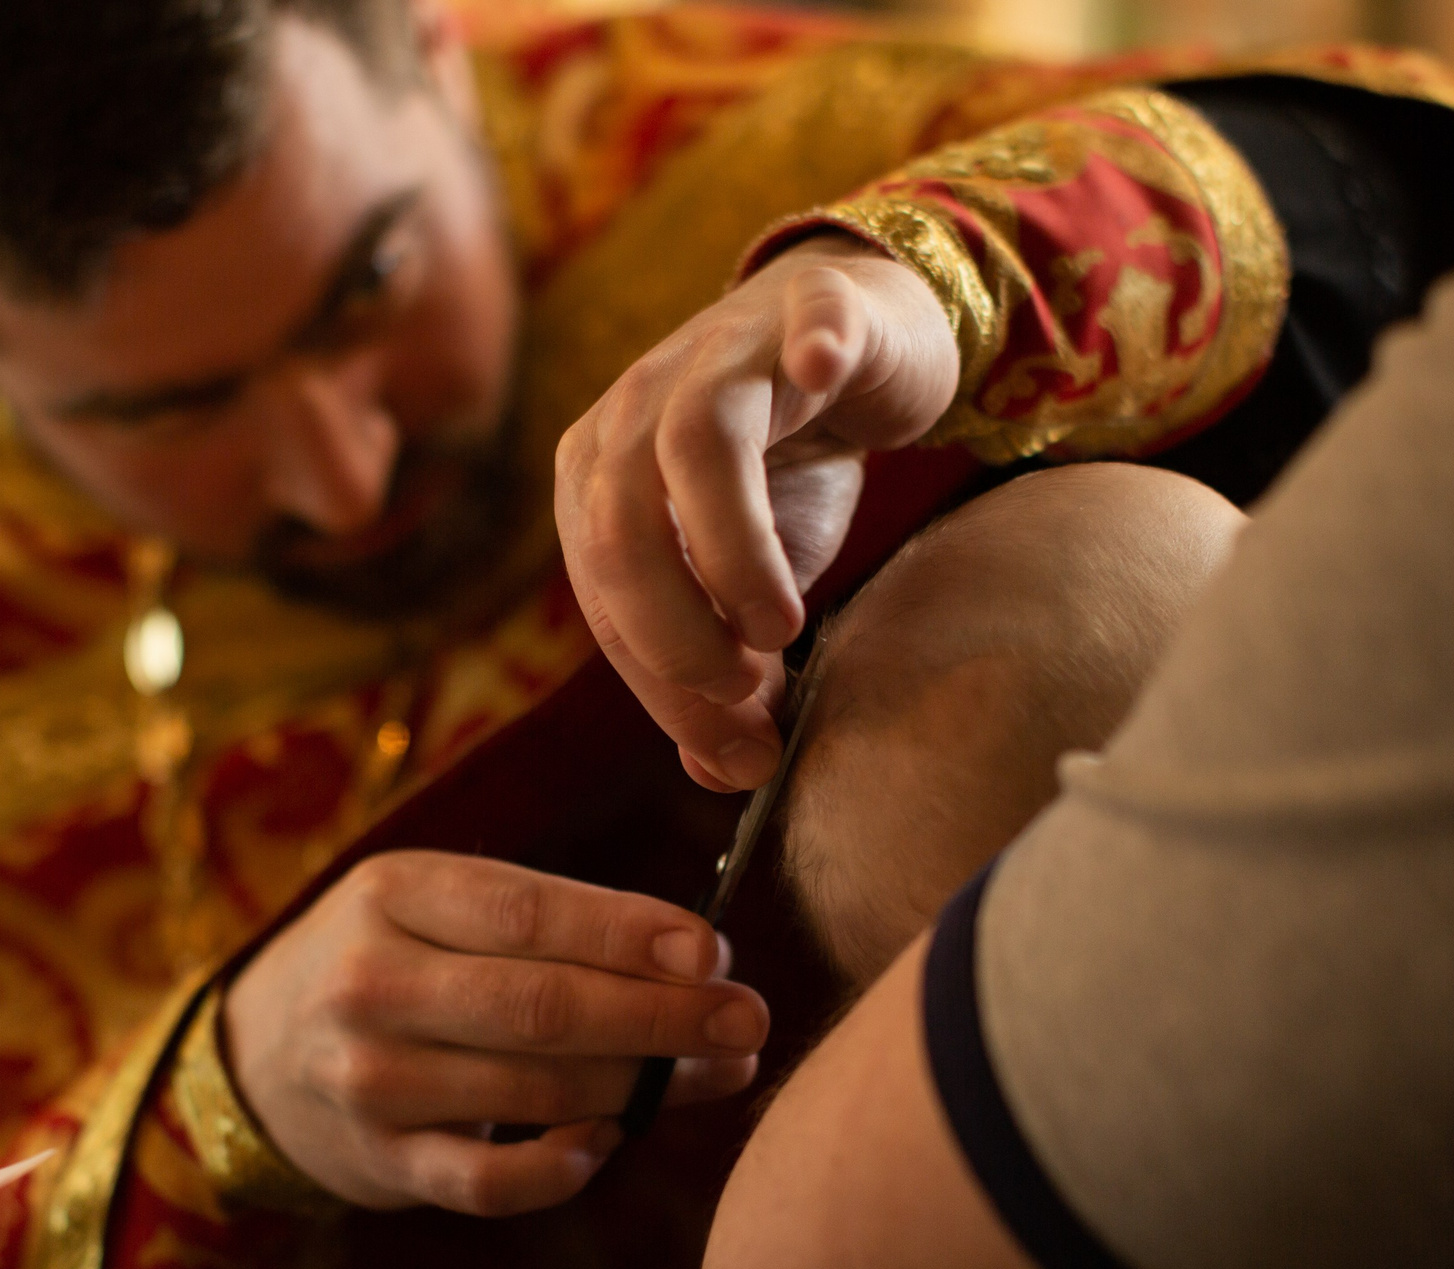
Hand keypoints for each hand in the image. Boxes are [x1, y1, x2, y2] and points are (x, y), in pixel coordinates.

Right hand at [223, 850, 766, 1213]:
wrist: (263, 1053)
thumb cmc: (400, 960)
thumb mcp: (441, 905)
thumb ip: (554, 923)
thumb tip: (702, 962)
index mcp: (392, 893)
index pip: (528, 912)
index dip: (630, 933)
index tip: (716, 952)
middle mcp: (369, 985)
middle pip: (541, 1007)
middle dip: (662, 1016)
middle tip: (748, 1018)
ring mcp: (368, 1081)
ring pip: (534, 1093)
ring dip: (644, 1087)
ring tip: (716, 1070)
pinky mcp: (382, 1163)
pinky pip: (494, 1184)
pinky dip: (564, 1168)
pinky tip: (609, 1139)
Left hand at [556, 237, 959, 790]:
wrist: (857, 347)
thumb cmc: (784, 475)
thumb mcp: (746, 586)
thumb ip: (725, 670)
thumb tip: (727, 772)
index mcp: (597, 480)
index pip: (604, 600)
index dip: (661, 685)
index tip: (736, 750)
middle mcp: (636, 410)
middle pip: (620, 531)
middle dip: (676, 634)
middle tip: (750, 691)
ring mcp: (721, 353)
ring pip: (692, 446)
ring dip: (730, 551)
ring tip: (782, 625)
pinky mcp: (812, 312)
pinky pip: (804, 326)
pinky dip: (810, 350)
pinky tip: (821, 375)